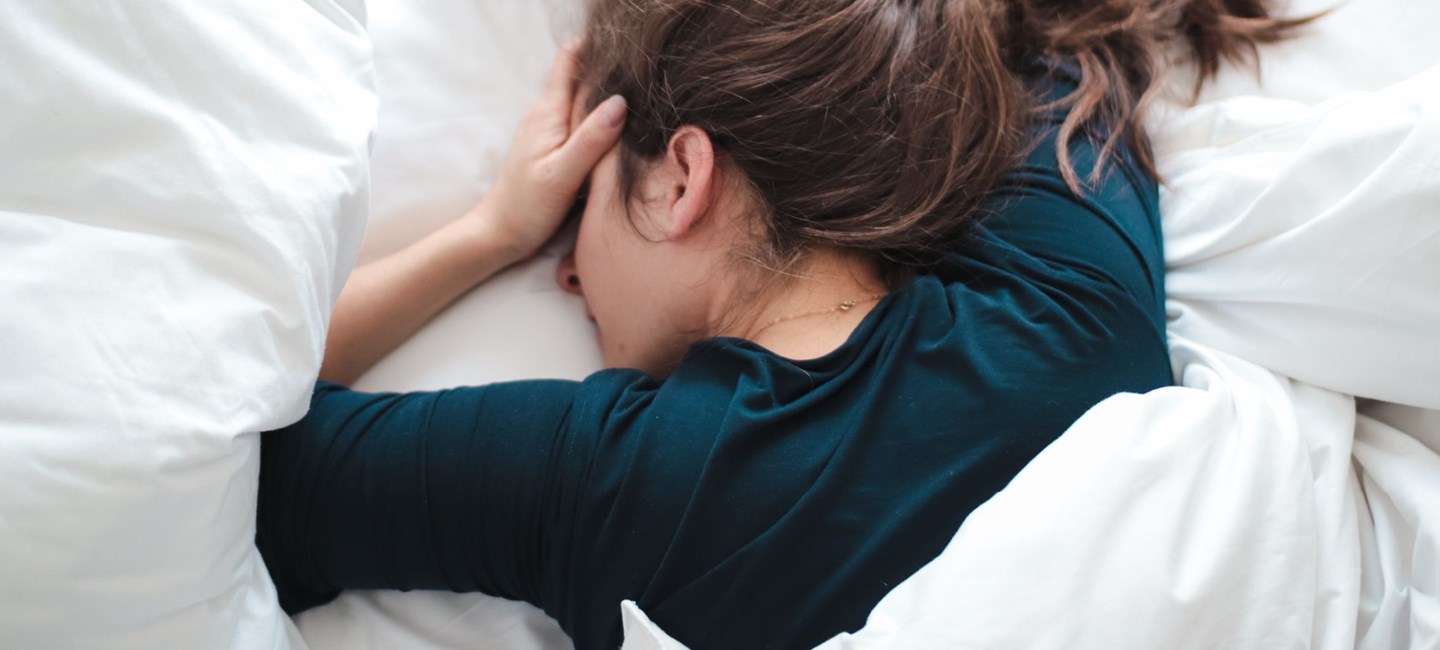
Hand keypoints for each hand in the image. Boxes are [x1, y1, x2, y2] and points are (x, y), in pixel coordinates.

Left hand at [470, 44, 627, 260]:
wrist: (499, 234)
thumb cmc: (528, 206)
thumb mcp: (563, 174)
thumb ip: (591, 138)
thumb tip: (619, 102)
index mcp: (548, 113)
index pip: (567, 63)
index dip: (591, 47)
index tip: (622, 46)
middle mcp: (546, 116)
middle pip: (577, 77)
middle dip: (604, 66)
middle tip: (641, 67)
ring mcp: (547, 132)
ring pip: (579, 100)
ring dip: (602, 91)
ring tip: (637, 89)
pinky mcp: (552, 149)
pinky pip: (578, 121)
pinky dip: (596, 117)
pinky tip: (616, 126)